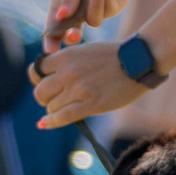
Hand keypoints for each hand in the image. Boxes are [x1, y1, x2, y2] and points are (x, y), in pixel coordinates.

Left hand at [31, 40, 145, 128]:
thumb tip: (51, 78)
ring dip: (54, 110)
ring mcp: (79, 89)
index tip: (45, 84)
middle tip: (54, 99)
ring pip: (51, 106)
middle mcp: (68, 73)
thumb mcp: (85, 51)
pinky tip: (45, 123)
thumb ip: (68, 62)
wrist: (138, 61)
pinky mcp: (90, 104)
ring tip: (65, 107)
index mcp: (66, 56)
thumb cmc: (114, 56)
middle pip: (40, 92)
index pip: (36, 71)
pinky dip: (51, 122)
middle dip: (45, 98)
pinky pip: (62, 117)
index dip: (38, 79)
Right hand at [45, 0, 139, 46]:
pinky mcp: (114, 6)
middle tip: (74, 35)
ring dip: (95, 2)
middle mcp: (79, 10)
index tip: (49, 51)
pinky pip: (108, 9)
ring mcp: (97, 10)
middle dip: (73, 36)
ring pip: (93, 20)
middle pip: (74, 32)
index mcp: (64, 2)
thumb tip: (62, 16)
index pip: (55, 24)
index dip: (51, 38)